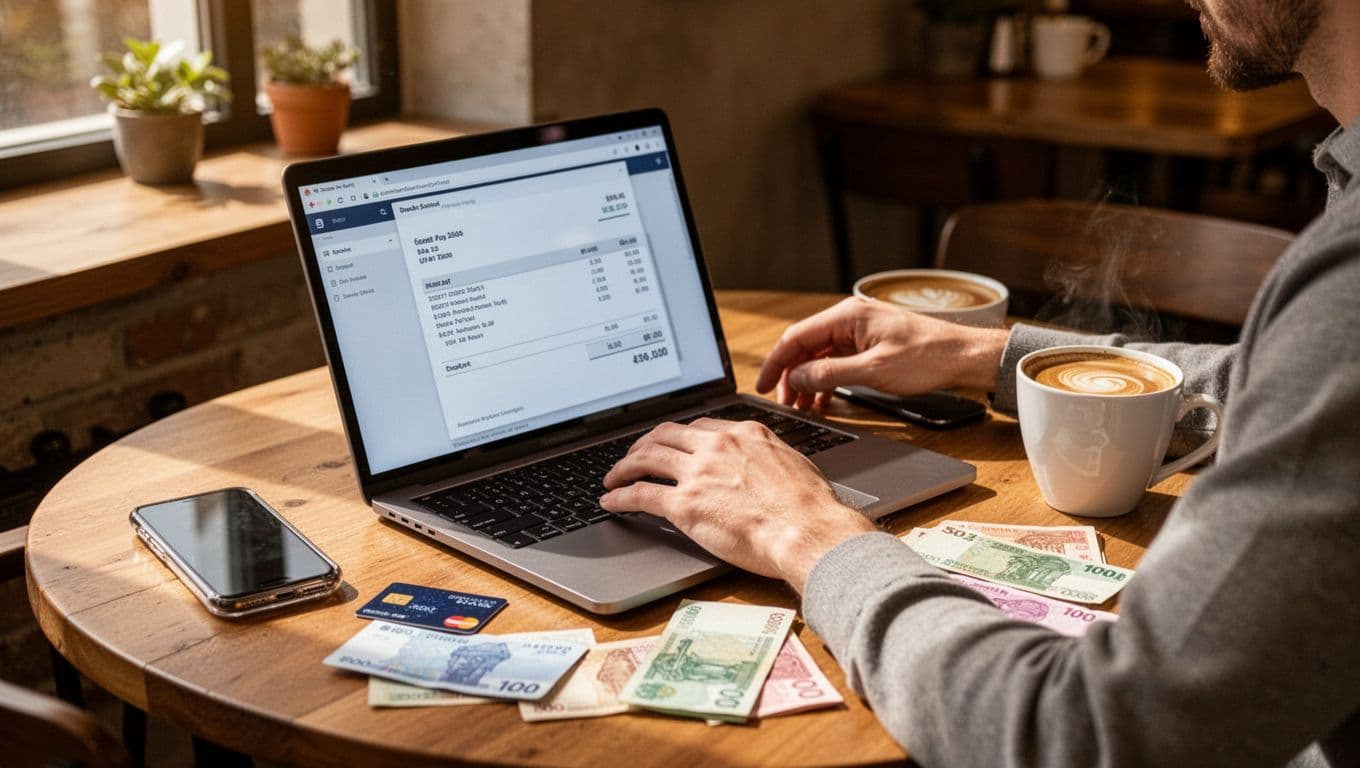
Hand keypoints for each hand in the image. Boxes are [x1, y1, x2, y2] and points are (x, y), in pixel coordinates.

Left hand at [599, 418, 876, 592]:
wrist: (808, 531)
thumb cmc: (810, 508)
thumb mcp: (792, 464)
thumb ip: (769, 458)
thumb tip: (766, 465)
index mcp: (744, 433)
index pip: (698, 425)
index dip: (677, 435)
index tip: (669, 443)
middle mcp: (716, 446)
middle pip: (665, 434)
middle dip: (643, 444)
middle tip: (633, 455)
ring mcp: (697, 473)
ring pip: (646, 458)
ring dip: (623, 466)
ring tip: (613, 477)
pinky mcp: (684, 504)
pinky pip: (641, 494)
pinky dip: (620, 496)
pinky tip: (611, 501)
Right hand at [755, 296, 1009, 409]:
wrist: (962, 357)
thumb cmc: (926, 358)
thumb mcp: (873, 371)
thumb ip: (829, 373)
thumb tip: (796, 377)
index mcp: (846, 316)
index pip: (796, 337)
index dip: (775, 363)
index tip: (762, 386)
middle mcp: (849, 319)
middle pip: (804, 347)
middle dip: (790, 376)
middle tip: (783, 403)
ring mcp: (858, 331)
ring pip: (819, 356)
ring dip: (807, 381)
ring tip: (801, 407)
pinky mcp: (868, 344)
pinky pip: (836, 361)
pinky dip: (826, 381)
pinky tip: (822, 401)